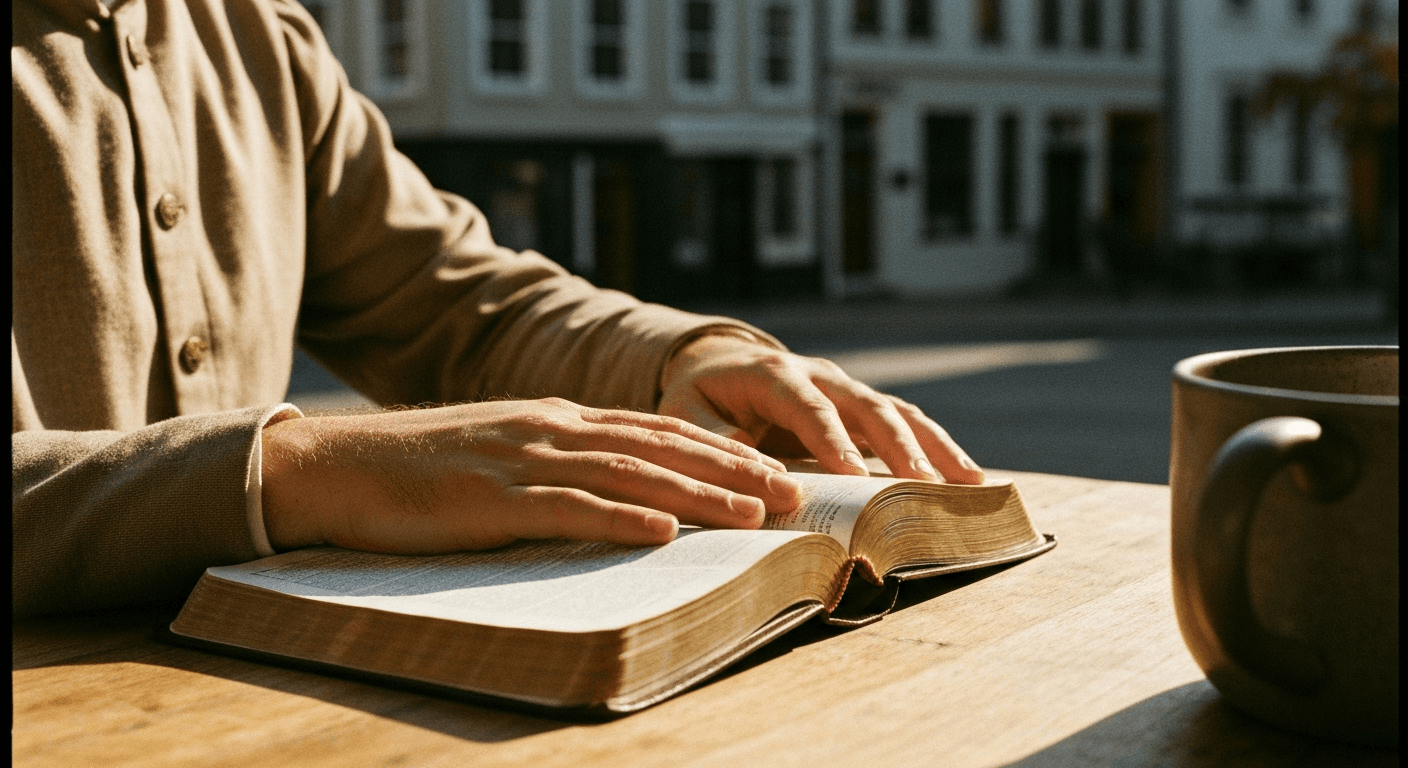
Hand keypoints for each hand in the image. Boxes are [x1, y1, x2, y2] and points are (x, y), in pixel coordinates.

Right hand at [260, 398, 802, 552]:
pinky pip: (567, 508)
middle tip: (790, 493)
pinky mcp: (491, 499)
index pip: (657, 429)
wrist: (336, 465)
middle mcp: (550, 429)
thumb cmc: (418, 469)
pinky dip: (620, 519)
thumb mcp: (500, 453)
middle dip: (732, 469)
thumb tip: (615, 487)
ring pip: (630, 474)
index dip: (720, 449)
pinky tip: (663, 532)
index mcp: (554, 419)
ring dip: (698, 495)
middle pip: (660, 447)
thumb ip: (556, 461)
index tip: (770, 469)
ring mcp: (522, 461)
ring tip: (752, 514)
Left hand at [658, 335, 984, 483]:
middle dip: (898, 448)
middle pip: (867, 407)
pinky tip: (965, 480)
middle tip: (921, 488)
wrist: (717, 364)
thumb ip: (710, 439)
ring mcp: (846, 390)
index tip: (854, 479)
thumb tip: (745, 472)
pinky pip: (905, 425)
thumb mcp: (685, 413)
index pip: (809, 407)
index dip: (833, 442)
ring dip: (933, 448)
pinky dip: (935, 449)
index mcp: (773, 374)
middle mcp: (819, 374)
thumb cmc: (700, 396)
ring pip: (898, 413)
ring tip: (968, 483)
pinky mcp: (861, 409)